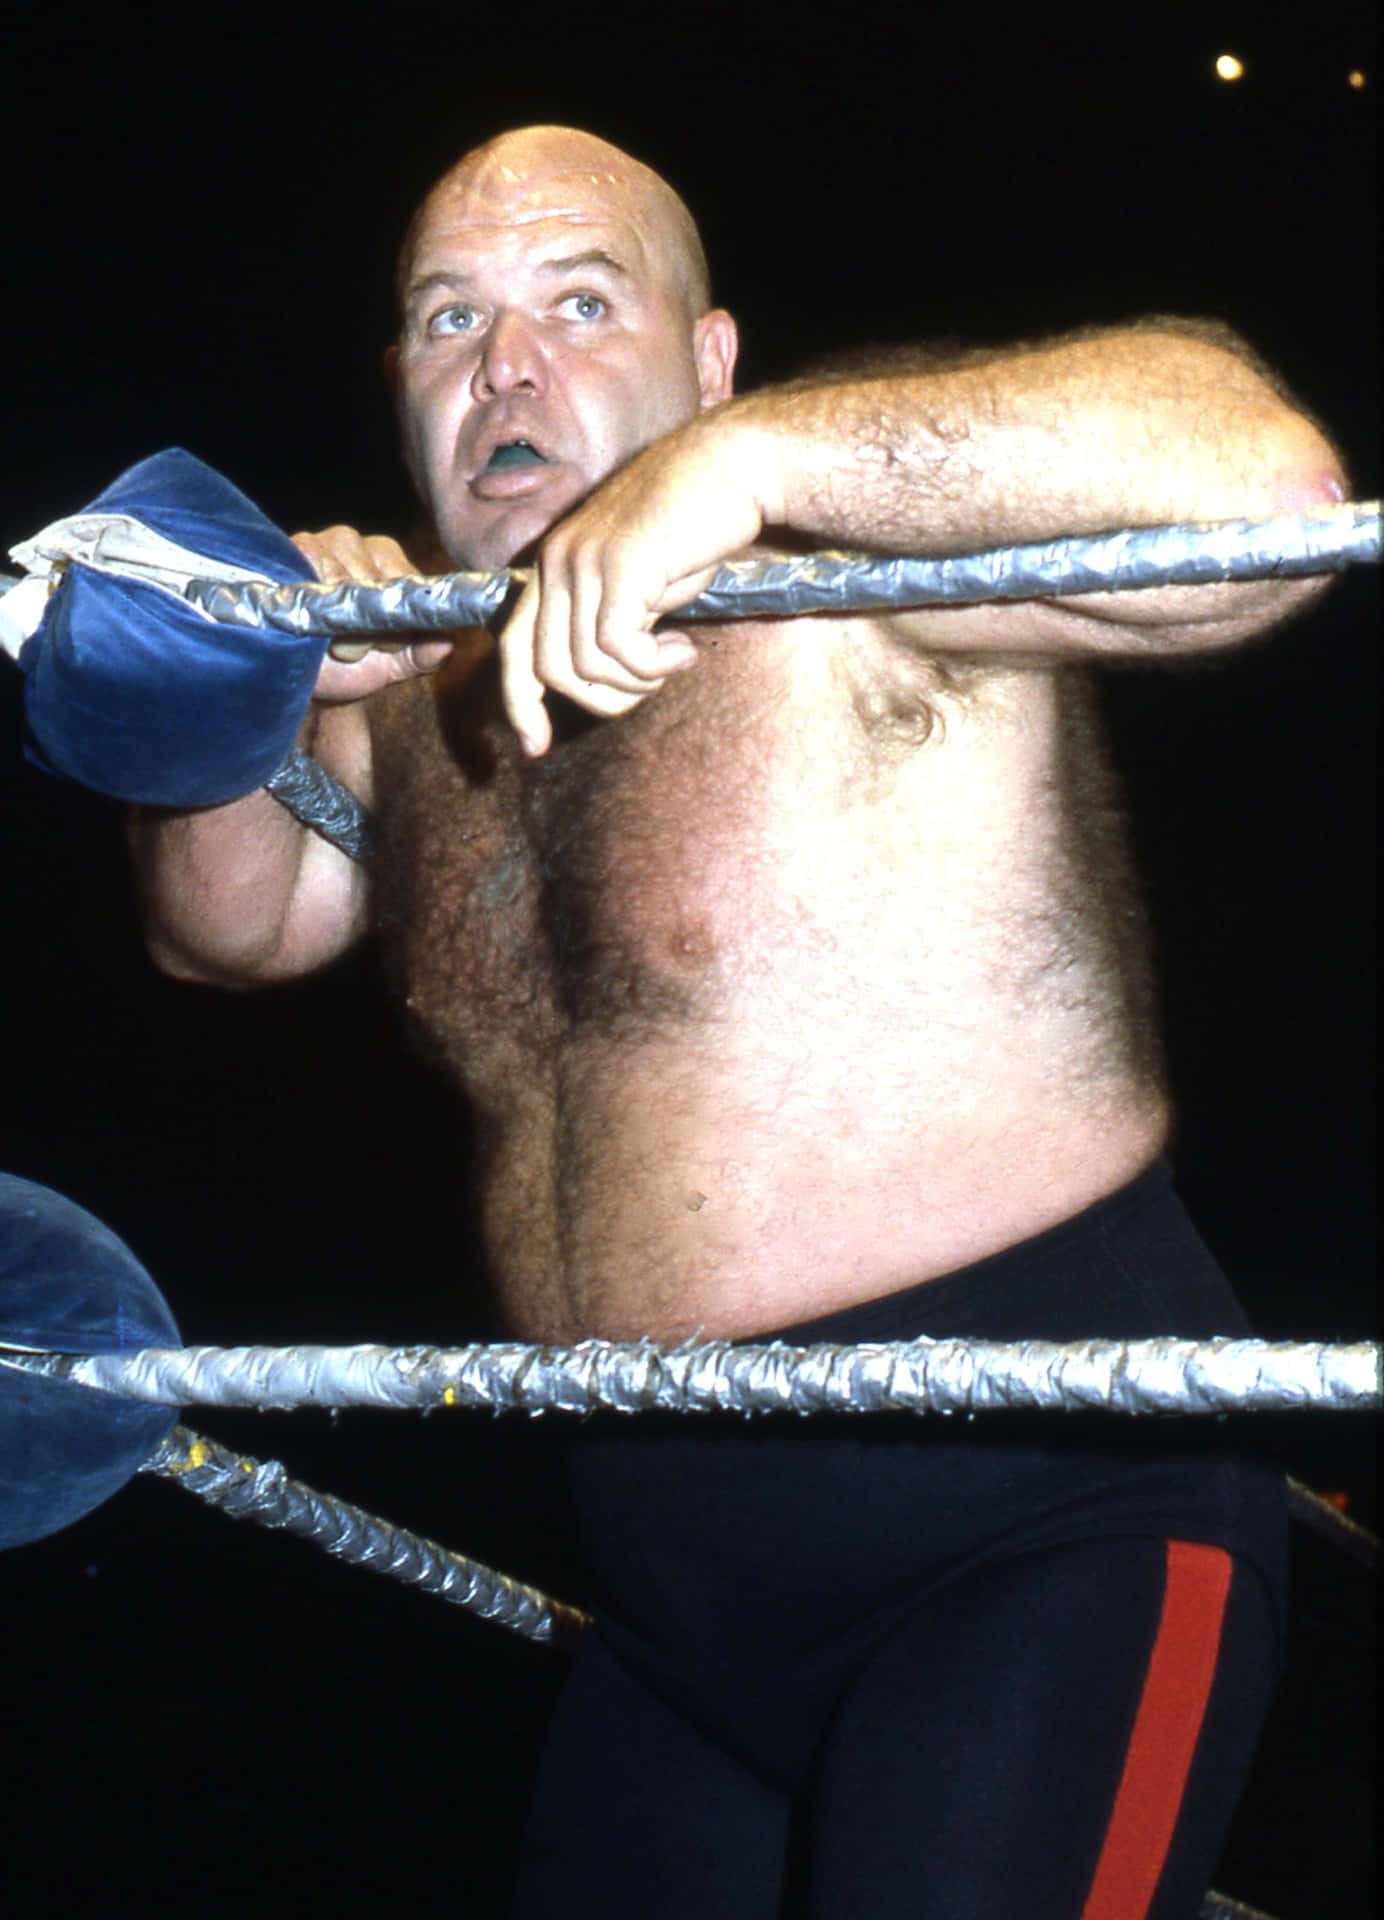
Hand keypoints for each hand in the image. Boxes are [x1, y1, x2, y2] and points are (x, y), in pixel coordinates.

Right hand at [291, 526, 454, 704]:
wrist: (301, 678)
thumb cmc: (348, 664)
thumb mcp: (393, 664)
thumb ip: (423, 653)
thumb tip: (446, 642)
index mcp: (387, 559)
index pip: (404, 577)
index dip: (398, 617)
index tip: (389, 645)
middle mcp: (353, 542)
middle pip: (372, 579)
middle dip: (366, 625)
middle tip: (354, 650)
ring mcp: (318, 542)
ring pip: (339, 580)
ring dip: (337, 622)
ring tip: (331, 643)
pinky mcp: (285, 551)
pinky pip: (307, 574)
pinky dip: (310, 608)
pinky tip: (308, 625)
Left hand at [498, 410, 770, 754]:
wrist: (733, 467)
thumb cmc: (697, 526)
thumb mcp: (643, 584)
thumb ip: (613, 623)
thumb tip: (605, 680)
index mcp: (555, 565)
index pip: (514, 646)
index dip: (519, 702)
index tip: (535, 747)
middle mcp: (557, 561)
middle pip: (547, 668)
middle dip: (598, 700)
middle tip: (646, 692)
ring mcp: (584, 561)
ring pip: (584, 665)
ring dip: (634, 682)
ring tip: (672, 660)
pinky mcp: (618, 566)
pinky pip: (617, 648)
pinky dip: (652, 666)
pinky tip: (683, 650)